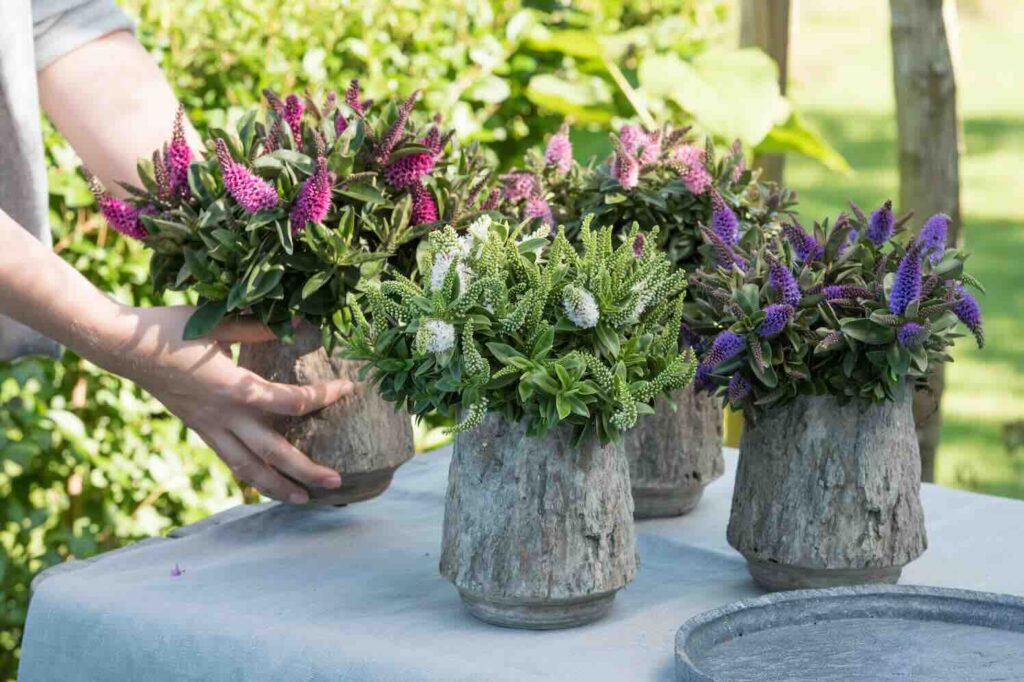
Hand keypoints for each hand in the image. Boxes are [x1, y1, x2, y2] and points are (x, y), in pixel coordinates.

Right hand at [105, 306, 350, 503]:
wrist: (122, 347)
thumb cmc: (170, 329)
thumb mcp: (217, 322)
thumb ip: (258, 328)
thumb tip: (299, 321)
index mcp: (234, 388)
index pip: (289, 401)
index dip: (322, 397)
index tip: (348, 389)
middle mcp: (224, 416)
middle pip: (274, 453)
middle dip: (306, 470)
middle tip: (336, 482)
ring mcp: (210, 427)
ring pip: (249, 468)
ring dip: (278, 487)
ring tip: (304, 500)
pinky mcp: (199, 430)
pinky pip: (230, 460)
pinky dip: (251, 476)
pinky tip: (267, 483)